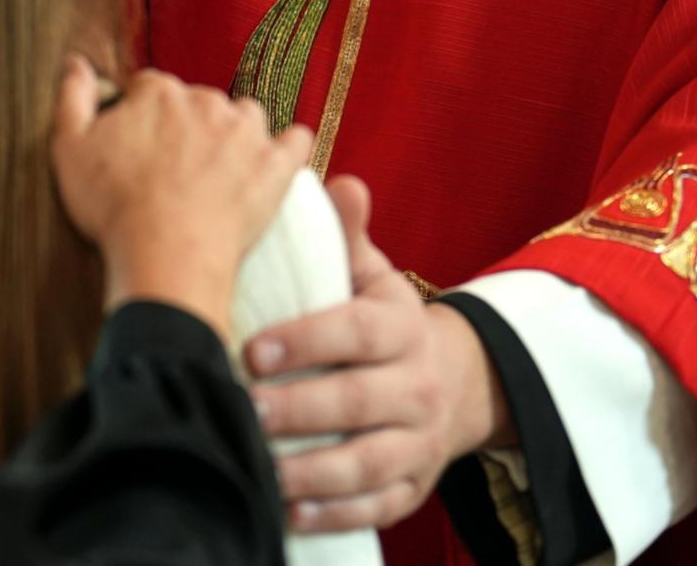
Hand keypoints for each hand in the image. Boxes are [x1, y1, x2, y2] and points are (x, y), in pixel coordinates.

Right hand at [51, 60, 312, 340]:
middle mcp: (206, 100)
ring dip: (234, 135)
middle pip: (196, 102)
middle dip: (186, 127)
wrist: (165, 255)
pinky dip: (288, 147)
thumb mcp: (69, 149)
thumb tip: (76, 62)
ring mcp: (245, 132)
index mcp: (157, 93)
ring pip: (244, 116)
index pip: (149, 88)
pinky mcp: (275, 165)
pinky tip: (277, 160)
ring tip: (217, 171)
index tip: (137, 145)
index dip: (140, 115)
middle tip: (172, 169)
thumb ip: (72, 97)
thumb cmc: (114, 206)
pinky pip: (295, 141)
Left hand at [244, 178, 510, 533]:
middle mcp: (418, 385)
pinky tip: (290, 514)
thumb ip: (349, 236)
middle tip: (242, 409)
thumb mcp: (373, 276)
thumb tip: (341, 182)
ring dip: (312, 471)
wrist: (454, 382)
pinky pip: (378, 507)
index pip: (357, 332)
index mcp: (402, 327)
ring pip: (368, 462)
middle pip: (358, 401)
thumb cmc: (383, 323)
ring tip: (260, 469)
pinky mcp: (413, 487)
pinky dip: (336, 514)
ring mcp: (419, 442)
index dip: (307, 341)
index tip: (254, 349)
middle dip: (298, 408)